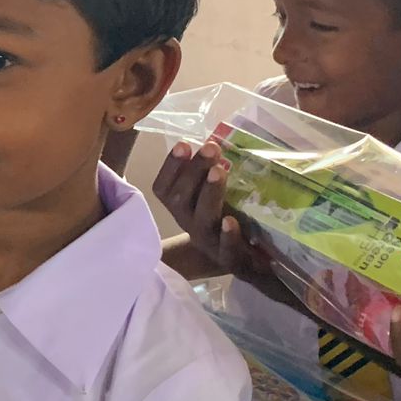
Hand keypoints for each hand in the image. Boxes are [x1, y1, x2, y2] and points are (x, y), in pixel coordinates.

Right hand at [152, 141, 245, 273]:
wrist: (236, 262)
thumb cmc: (220, 220)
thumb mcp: (209, 196)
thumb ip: (210, 171)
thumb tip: (219, 138)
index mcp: (181, 207)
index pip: (164, 187)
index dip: (170, 166)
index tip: (184, 144)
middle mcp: (189, 224)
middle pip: (182, 200)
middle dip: (194, 171)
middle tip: (210, 149)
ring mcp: (209, 243)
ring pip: (202, 220)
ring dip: (209, 193)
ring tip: (218, 171)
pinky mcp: (232, 260)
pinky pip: (227, 250)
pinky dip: (228, 236)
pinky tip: (230, 220)